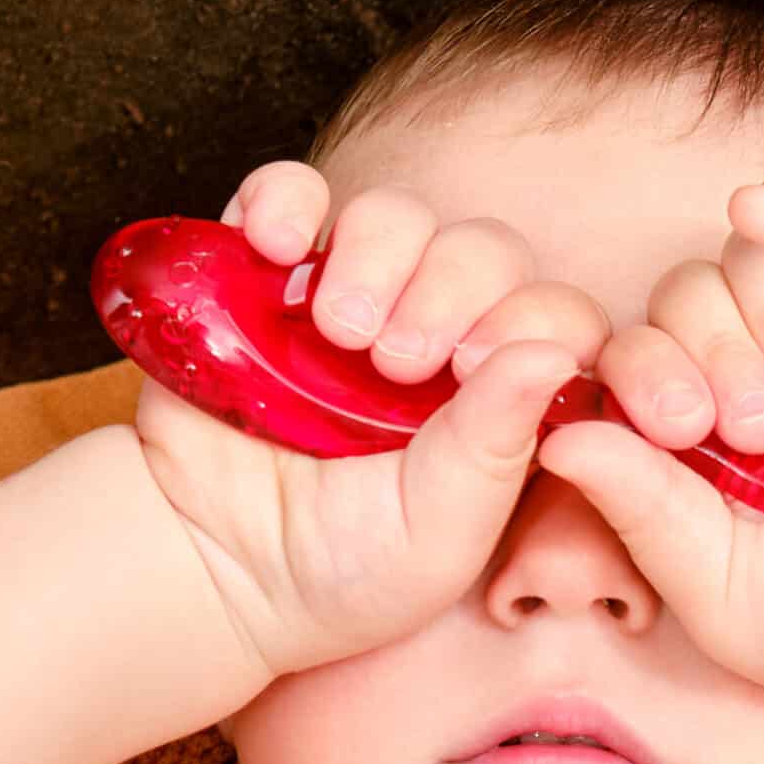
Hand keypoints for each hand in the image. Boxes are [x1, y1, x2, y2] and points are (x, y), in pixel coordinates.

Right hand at [137, 161, 611, 678]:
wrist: (210, 569)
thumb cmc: (342, 569)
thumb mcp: (437, 534)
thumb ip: (496, 447)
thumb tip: (552, 351)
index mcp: (495, 394)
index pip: (554, 315)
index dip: (531, 319)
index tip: (472, 370)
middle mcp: (434, 334)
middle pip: (483, 250)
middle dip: (452, 289)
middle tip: (397, 362)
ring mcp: (349, 297)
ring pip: (394, 216)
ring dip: (376, 254)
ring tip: (336, 329)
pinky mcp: (264, 273)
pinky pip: (288, 194)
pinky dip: (285, 200)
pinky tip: (278, 245)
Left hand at [535, 162, 763, 727]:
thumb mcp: (710, 580)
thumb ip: (637, 507)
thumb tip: (555, 434)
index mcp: (699, 435)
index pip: (629, 359)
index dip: (632, 377)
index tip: (676, 434)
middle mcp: (755, 368)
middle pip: (681, 297)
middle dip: (699, 357)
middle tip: (752, 434)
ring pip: (751, 258)